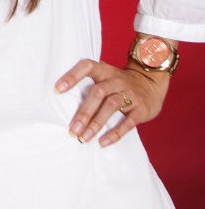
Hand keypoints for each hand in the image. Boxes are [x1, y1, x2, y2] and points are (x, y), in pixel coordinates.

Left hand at [54, 58, 170, 146]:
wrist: (151, 83)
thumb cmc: (118, 82)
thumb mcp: (106, 75)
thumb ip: (88, 82)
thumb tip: (60, 96)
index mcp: (105, 70)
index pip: (87, 66)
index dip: (72, 76)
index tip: (57, 90)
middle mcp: (117, 79)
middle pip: (98, 92)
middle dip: (84, 112)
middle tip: (72, 130)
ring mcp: (130, 93)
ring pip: (111, 106)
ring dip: (96, 123)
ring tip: (83, 138)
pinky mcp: (141, 109)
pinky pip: (128, 121)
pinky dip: (115, 133)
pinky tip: (103, 142)